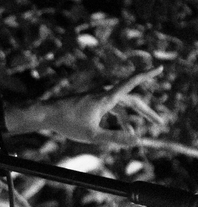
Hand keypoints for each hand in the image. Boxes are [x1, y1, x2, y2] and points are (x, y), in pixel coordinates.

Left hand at [32, 67, 164, 144]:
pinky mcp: (90, 101)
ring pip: (120, 106)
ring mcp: (96, 97)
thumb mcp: (92, 135)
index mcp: (106, 98)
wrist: (45, 114)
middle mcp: (103, 94)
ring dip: (129, 119)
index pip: (131, 83)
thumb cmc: (67, 123)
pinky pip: (110, 108)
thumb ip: (115, 138)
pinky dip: (117, 118)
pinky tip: (117, 129)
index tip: (160, 67)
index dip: (147, 75)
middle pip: (131, 100)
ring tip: (132, 135)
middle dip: (145, 112)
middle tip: (160, 122)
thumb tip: (137, 139)